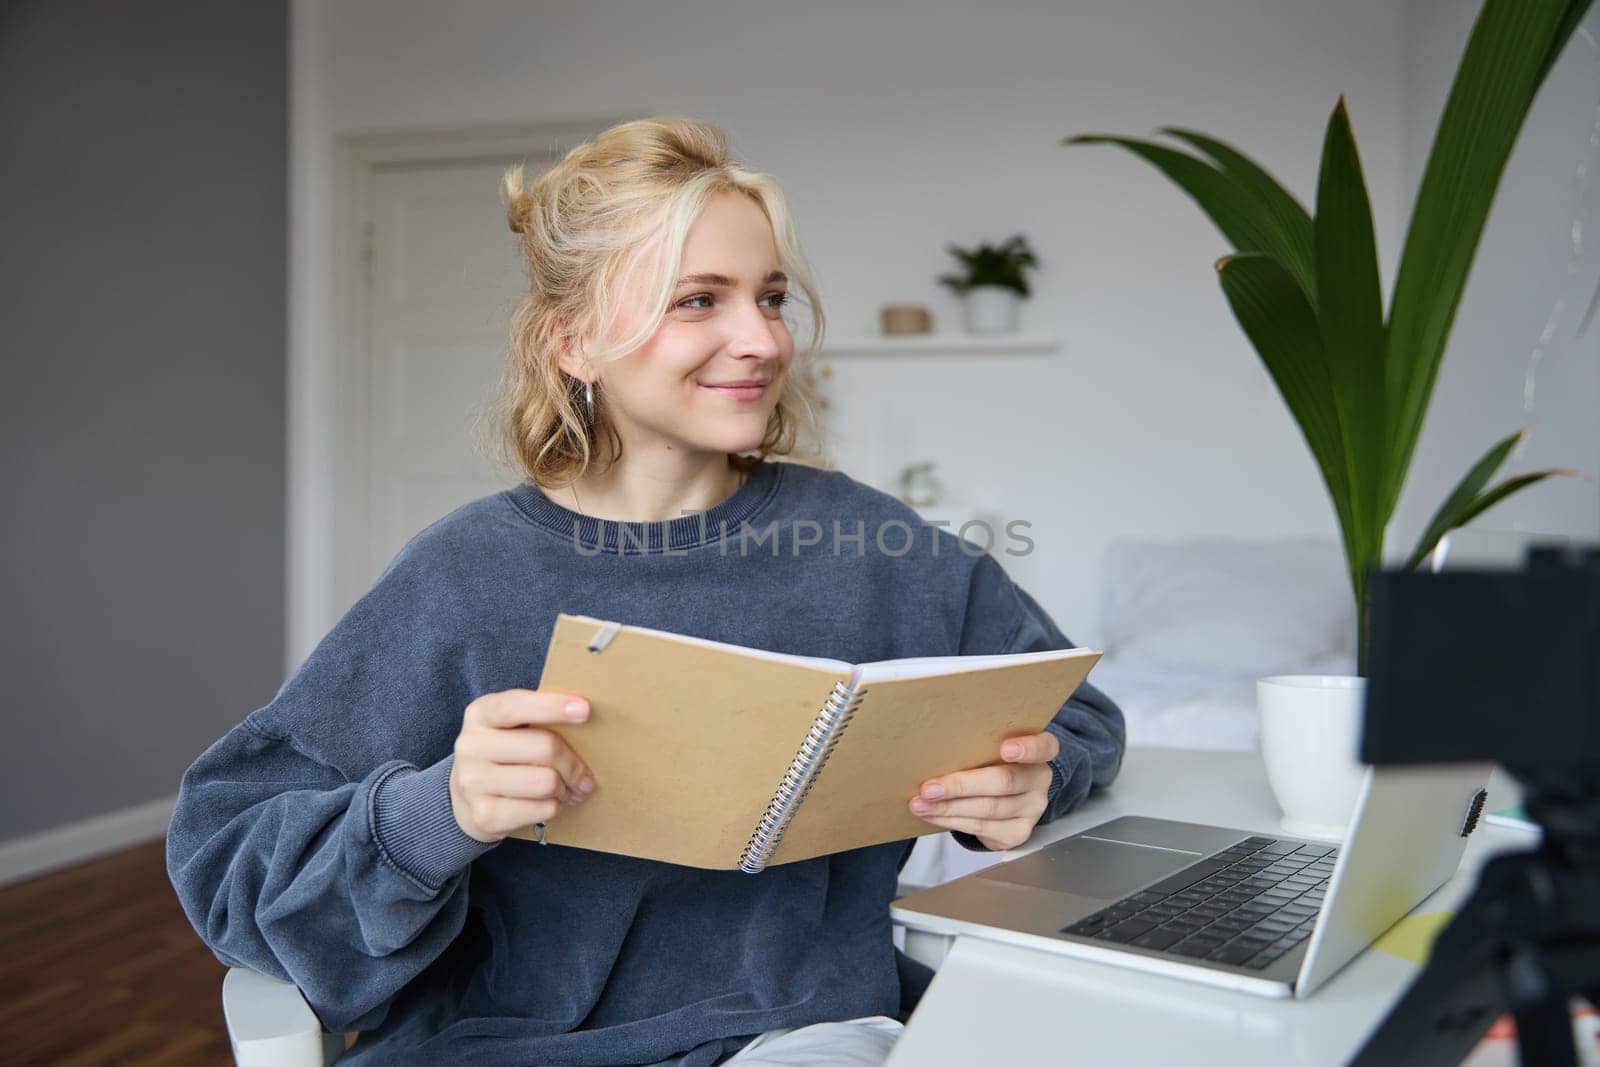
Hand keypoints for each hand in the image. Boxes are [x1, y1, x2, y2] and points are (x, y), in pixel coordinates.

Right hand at [449, 689, 597, 843]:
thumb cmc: (504, 753)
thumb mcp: (512, 725)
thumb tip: (586, 716)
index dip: (551, 706)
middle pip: (544, 747)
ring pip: (547, 782)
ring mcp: (474, 783)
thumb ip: (541, 717)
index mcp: (481, 714)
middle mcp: (471, 746)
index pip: (514, 706)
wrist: (466, 798)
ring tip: (564, 789)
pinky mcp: (485, 815)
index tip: (585, 709)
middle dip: (574, 763)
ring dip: (565, 788)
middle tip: (585, 774)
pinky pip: (543, 809)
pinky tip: (546, 803)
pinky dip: (554, 807)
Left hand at [908, 731, 1059, 850]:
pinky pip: (981, 827)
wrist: (1006, 797)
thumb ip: (977, 745)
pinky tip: (932, 815)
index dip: (1027, 748)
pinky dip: (951, 821)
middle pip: (1003, 782)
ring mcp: (1031, 808)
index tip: (1006, 749)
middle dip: (961, 785)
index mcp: (1039, 751)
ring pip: (988, 809)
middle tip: (929, 788)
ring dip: (948, 807)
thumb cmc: (992, 763)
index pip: (1043, 746)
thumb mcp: (991, 748)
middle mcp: (1039, 780)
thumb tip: (933, 747)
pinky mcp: (1018, 832)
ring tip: (920, 804)